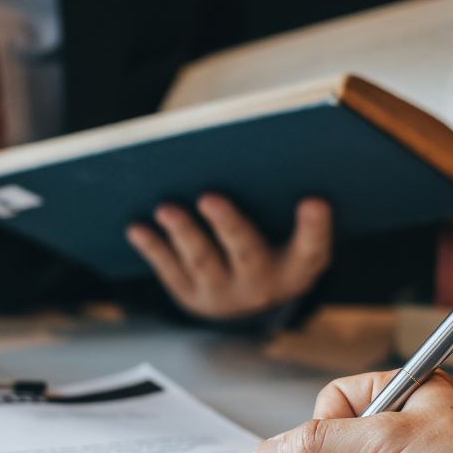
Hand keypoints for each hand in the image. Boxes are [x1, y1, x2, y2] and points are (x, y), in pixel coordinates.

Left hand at [125, 194, 331, 319]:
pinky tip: (137, 228)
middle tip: (209, 197)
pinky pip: (170, 270)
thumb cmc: (274, 247)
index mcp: (297, 267)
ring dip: (183, 233)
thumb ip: (287, 206)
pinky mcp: (191, 297)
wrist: (248, 301)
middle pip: (247, 253)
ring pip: (202, 261)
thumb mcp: (292, 235)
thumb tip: (257, 152)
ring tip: (166, 208)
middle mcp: (263, 285)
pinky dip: (153, 248)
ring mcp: (224, 294)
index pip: (312, 248)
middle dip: (228, 224)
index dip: (314, 227)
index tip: (315, 200)